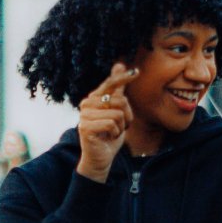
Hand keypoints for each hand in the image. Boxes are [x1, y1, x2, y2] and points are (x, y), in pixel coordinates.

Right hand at [76, 64, 139, 182]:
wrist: (100, 158)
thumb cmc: (109, 134)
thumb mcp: (117, 110)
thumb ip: (117, 90)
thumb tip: (119, 64)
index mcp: (94, 97)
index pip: (111, 83)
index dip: (123, 78)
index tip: (137, 72)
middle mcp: (87, 103)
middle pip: (120, 101)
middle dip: (126, 116)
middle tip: (119, 126)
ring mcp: (84, 115)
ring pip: (117, 113)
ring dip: (121, 127)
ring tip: (112, 132)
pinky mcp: (85, 127)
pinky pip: (111, 124)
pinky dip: (115, 133)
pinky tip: (108, 138)